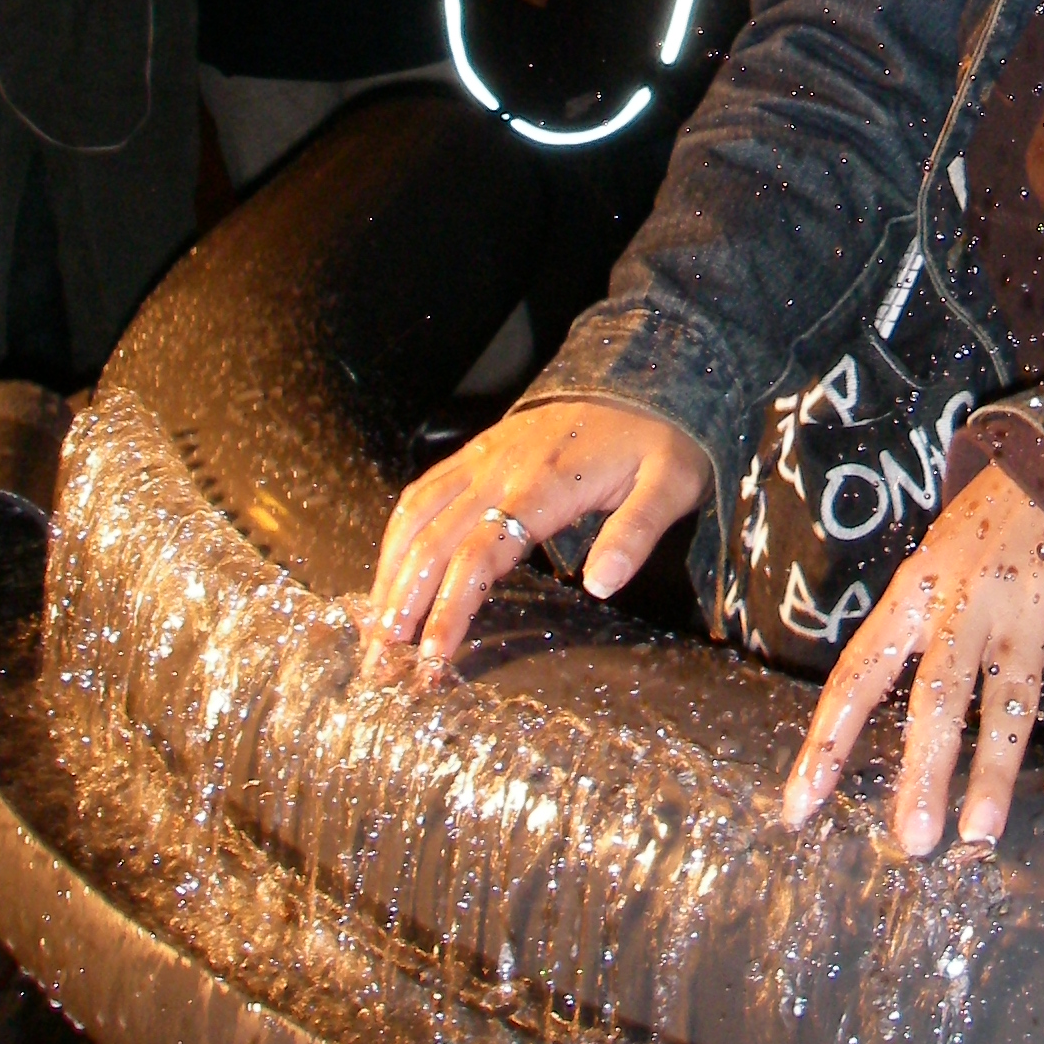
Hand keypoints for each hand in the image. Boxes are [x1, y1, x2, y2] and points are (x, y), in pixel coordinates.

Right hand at [365, 400, 711, 664]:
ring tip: (373, 628)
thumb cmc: (663, 440)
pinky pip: (424, 489)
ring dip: (388, 571)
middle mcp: (500, 469)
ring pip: (416, 513)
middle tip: (379, 666)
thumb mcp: (671, 483)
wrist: (650, 377)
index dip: (450, 609)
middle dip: (401, 605)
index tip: (430, 659)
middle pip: (432, 541)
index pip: (480, 554)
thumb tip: (601, 585)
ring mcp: (484, 456)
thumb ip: (637, 532)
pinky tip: (390, 566)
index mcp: (543, 484)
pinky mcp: (480, 449)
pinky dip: (398, 531)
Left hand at [780, 464, 1043, 856]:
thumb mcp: (924, 573)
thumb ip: (901, 642)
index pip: (858, 674)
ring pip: (1009, 700)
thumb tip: (854, 730)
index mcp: (913, 596)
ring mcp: (1025, 613)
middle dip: (926, 769)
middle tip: (913, 838)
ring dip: (995, 770)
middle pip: (939, 694)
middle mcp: (965, 606)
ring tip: (980, 833)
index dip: (828, 741)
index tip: (799, 807)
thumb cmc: (976, 540)